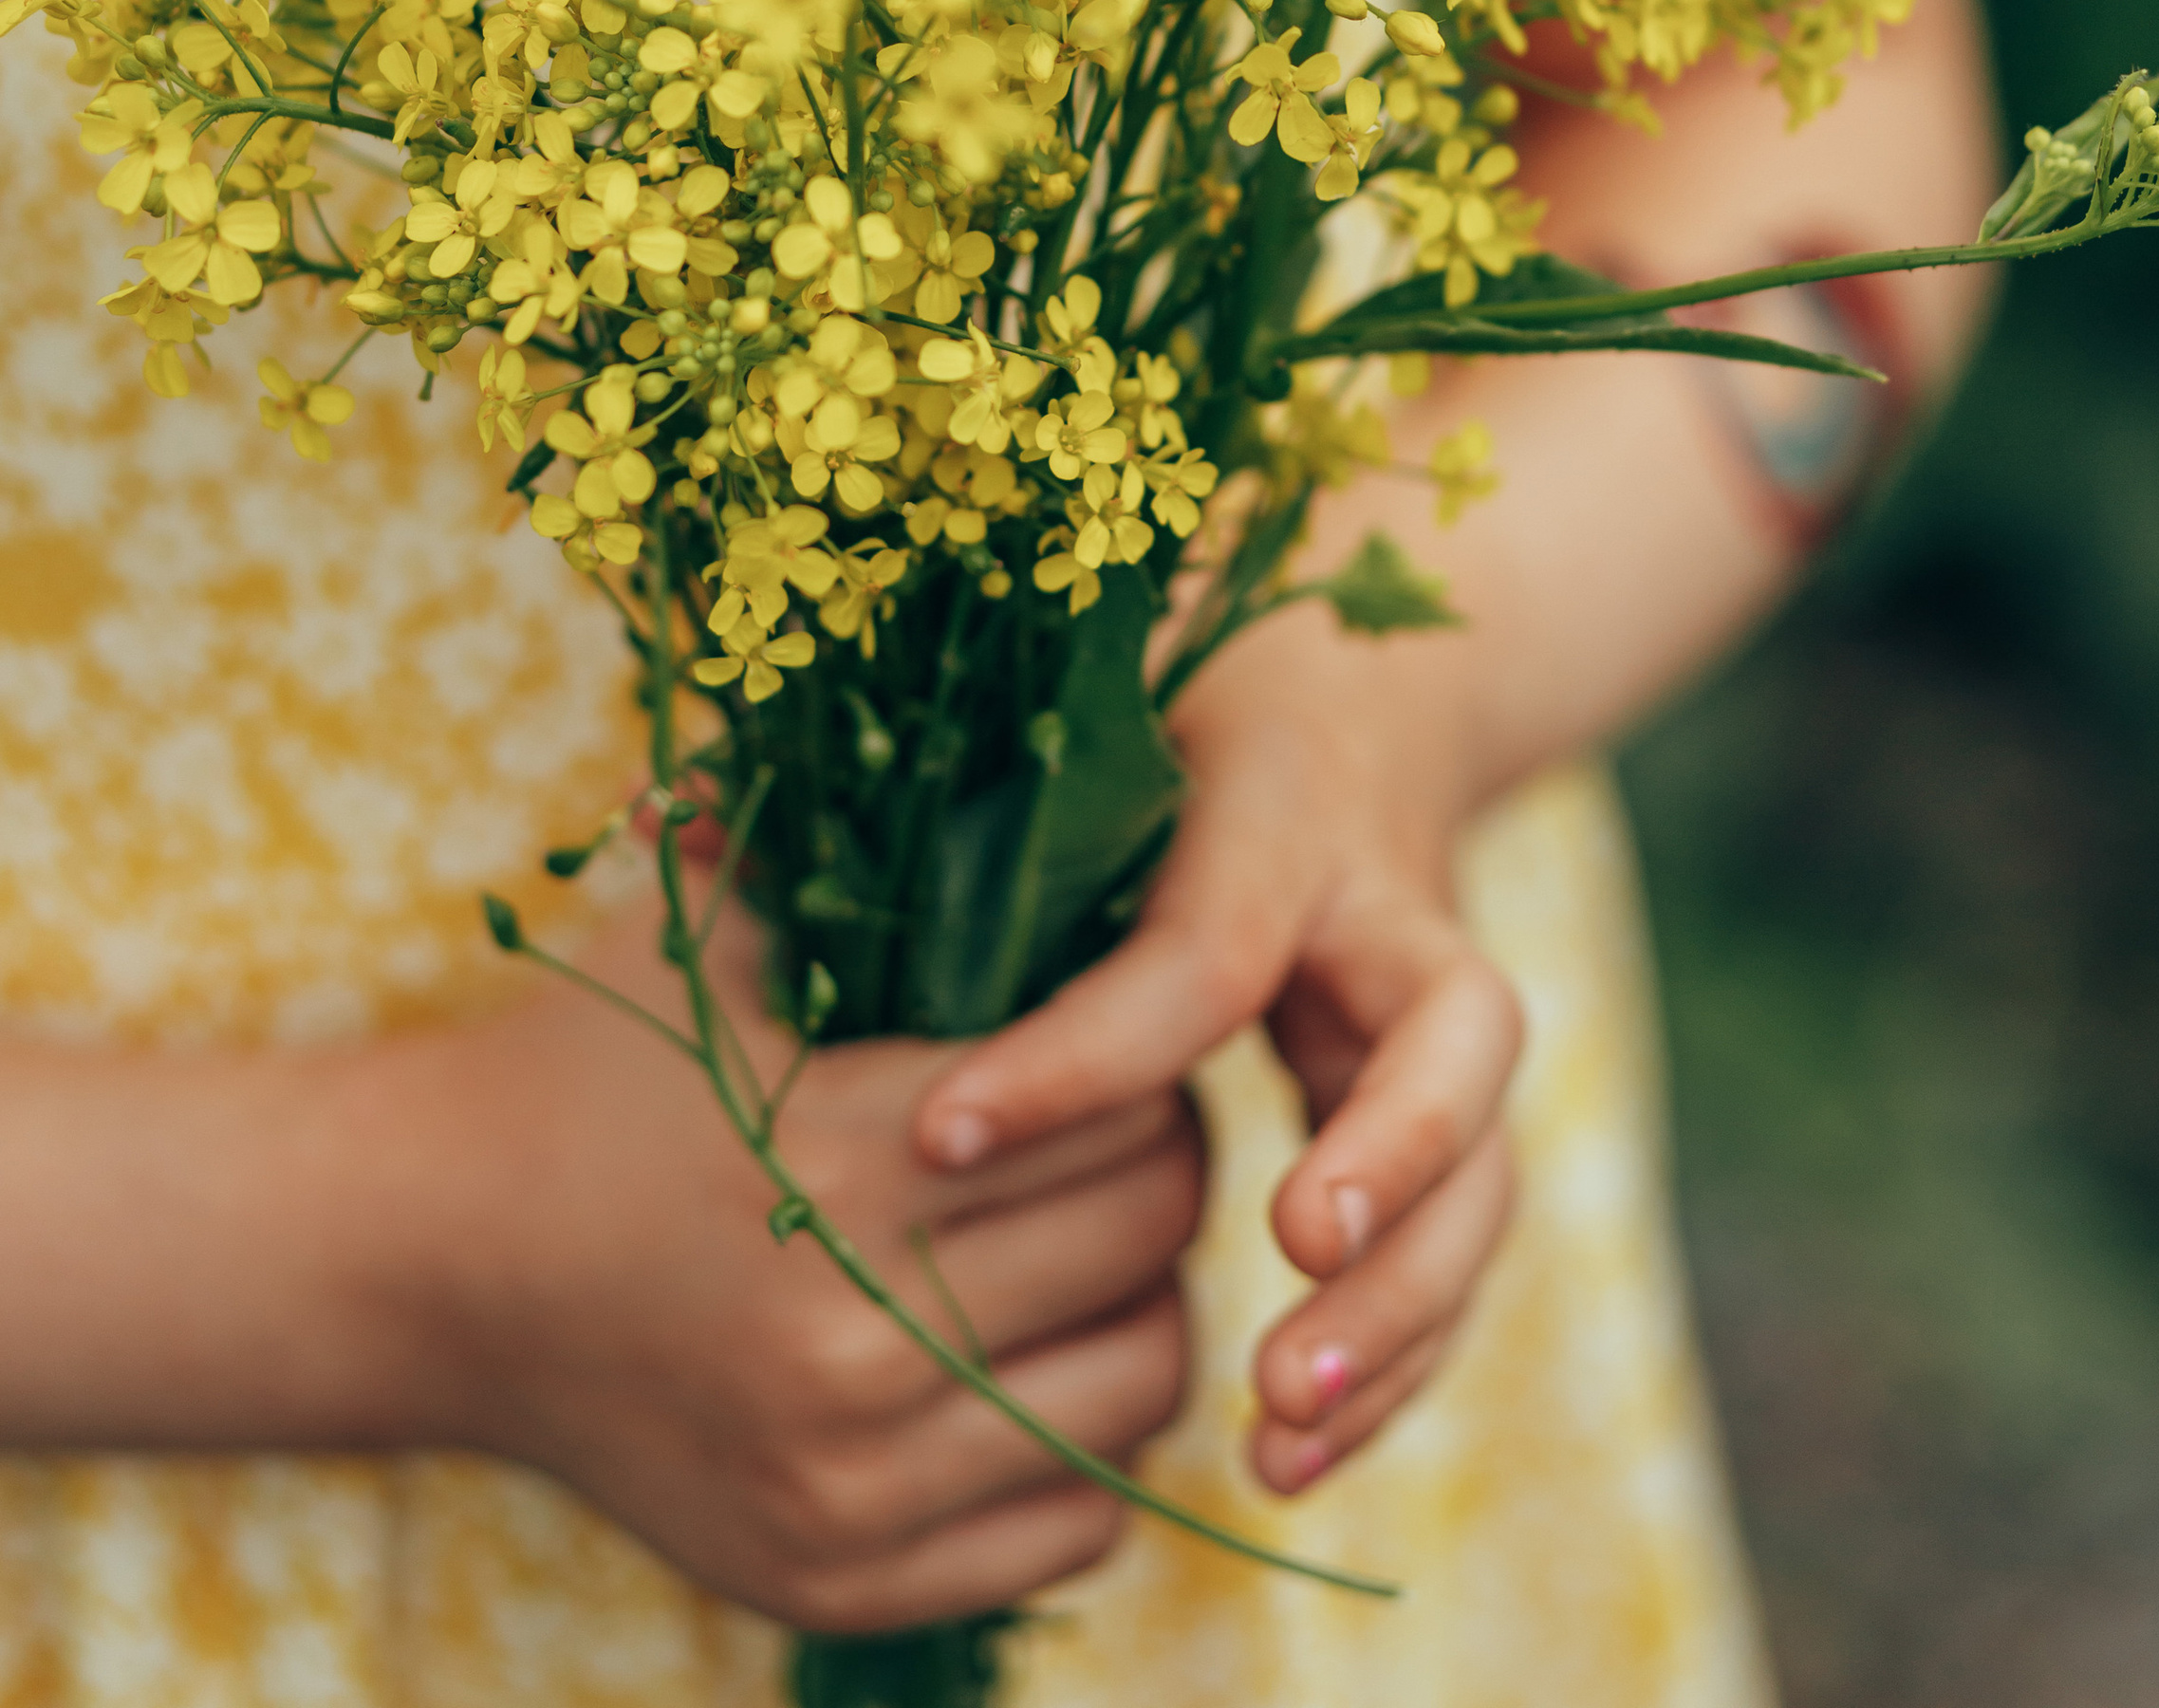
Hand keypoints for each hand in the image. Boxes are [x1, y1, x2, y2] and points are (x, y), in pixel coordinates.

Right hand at [365, 886, 1203, 1633]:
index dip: (1148, 1055)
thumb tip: (1006, 716)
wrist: (431, 1261)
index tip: (1123, 1021)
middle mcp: (847, 1341)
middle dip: (1162, 1159)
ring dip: (1144, 1300)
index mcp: (832, 1161)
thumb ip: (839, 829)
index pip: (1120, 1112)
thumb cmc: (594, 1061)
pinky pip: (1075, 1522)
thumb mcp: (706, 925)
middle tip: (1129, 1117)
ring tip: (1097, 1234)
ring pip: (1140, 1387)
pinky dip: (1085, 1441)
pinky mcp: (838, 1581)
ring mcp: (846, 1483)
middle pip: (1148, 1238)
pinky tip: (1037, 1354)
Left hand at [915, 599, 1521, 1496]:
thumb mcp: (1063, 708)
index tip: (940, 1142)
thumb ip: (916, 768)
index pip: (1197, 952)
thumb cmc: (1168, 713)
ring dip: (1397, 1312)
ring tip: (1277, 1424)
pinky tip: (1288, 1456)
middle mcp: (1388, 913)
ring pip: (1482, 1174)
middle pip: (1445, 1048)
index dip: (1076, 1058)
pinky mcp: (1445, 1113)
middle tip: (1277, 1269)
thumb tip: (671, 816)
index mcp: (1278, 816)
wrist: (1356, 708)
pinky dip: (1395, 1359)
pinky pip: (1454, 1252)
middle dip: (1379, 1173)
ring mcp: (1434, 1024)